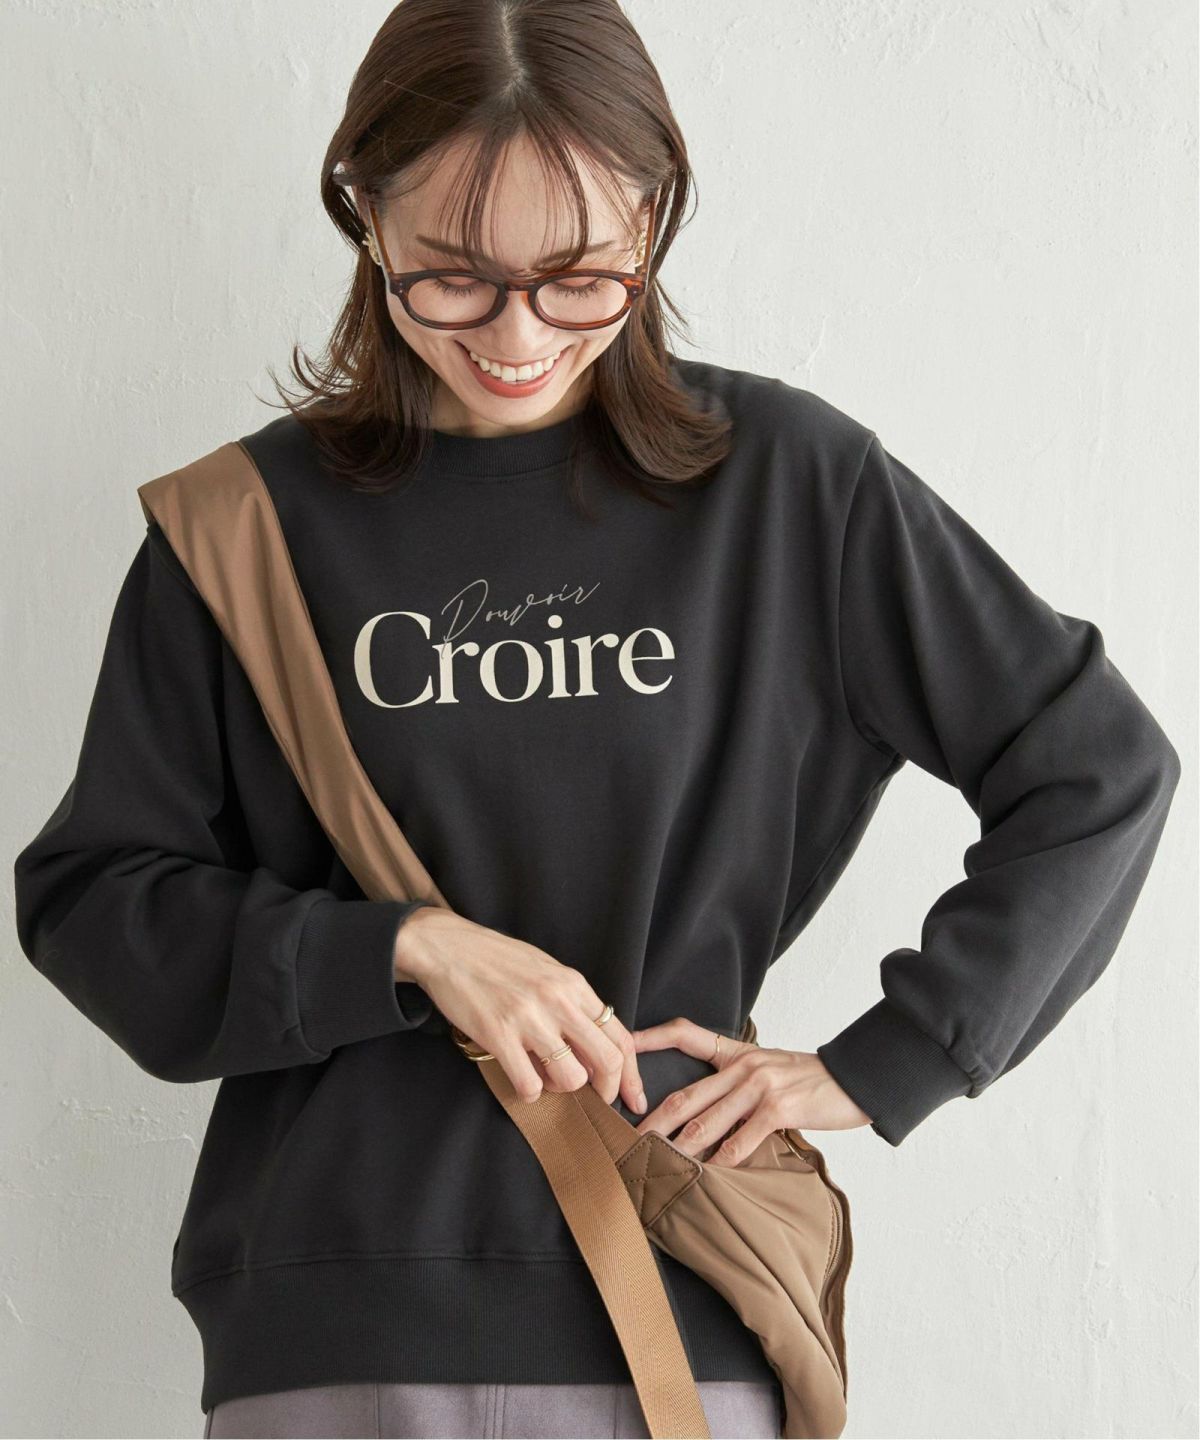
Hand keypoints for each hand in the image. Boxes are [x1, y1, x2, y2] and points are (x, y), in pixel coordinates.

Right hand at [394, 904, 646, 1111]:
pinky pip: (529, 1083)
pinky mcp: (498, 1034)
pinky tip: (519, 1080)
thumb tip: (594, 1040)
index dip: (631, 1074)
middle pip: (607, 1060)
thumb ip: (572, 1001)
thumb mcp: (546, 970)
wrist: (449, 947)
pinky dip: (528, 1092)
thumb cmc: (497, 960)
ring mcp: (529, 1018)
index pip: (620, 1036)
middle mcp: (558, 1000)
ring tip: (545, 1078)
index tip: (631, 1096)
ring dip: (561, 1089)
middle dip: (607, 1091)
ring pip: (571, 1077)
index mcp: (574, 984)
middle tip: (596, 1101)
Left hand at [629, 1016, 873, 1166]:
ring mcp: (760, 1085)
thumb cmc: (808, 1082)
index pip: (687, 1035)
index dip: (652, 1037)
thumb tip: (700, 1118)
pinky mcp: (780, 1107)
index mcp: (737, 1053)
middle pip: (686, 1093)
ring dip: (681, 1147)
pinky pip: (743, 1138)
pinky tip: (711, 1175)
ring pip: (708, 1120)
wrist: (854, 1079)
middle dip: (654, 1121)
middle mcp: (743, 1065)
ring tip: (659, 1166)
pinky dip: (725, 1159)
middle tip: (628, 1141)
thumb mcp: (767, 1071)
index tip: (624, 1045)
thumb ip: (734, 1087)